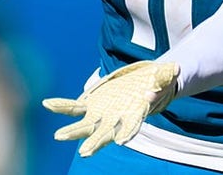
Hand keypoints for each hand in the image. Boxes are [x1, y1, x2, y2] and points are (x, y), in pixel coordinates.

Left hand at [42, 60, 178, 156]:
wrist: (145, 83)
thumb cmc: (158, 81)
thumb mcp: (165, 76)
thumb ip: (166, 76)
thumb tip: (175, 69)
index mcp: (136, 113)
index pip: (133, 126)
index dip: (128, 132)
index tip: (121, 141)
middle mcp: (117, 119)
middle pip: (105, 134)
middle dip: (96, 143)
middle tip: (86, 152)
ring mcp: (102, 114)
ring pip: (85, 126)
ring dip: (72, 132)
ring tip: (58, 137)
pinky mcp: (91, 105)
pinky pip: (74, 107)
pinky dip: (61, 106)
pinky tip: (48, 103)